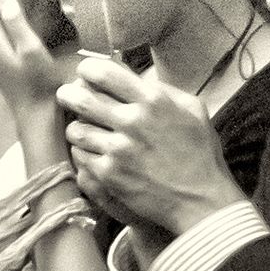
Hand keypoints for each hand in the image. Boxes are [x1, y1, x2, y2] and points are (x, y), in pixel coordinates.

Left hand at [57, 55, 242, 237]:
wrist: (201, 200)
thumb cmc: (201, 154)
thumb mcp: (194, 110)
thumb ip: (164, 90)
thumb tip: (136, 78)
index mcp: (153, 100)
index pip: (103, 72)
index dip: (87, 70)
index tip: (86, 74)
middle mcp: (132, 121)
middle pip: (81, 98)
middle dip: (69, 95)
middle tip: (68, 96)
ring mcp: (118, 150)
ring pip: (75, 129)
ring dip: (77, 127)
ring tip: (83, 129)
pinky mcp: (109, 175)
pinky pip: (79, 156)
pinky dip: (82, 152)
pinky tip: (92, 153)